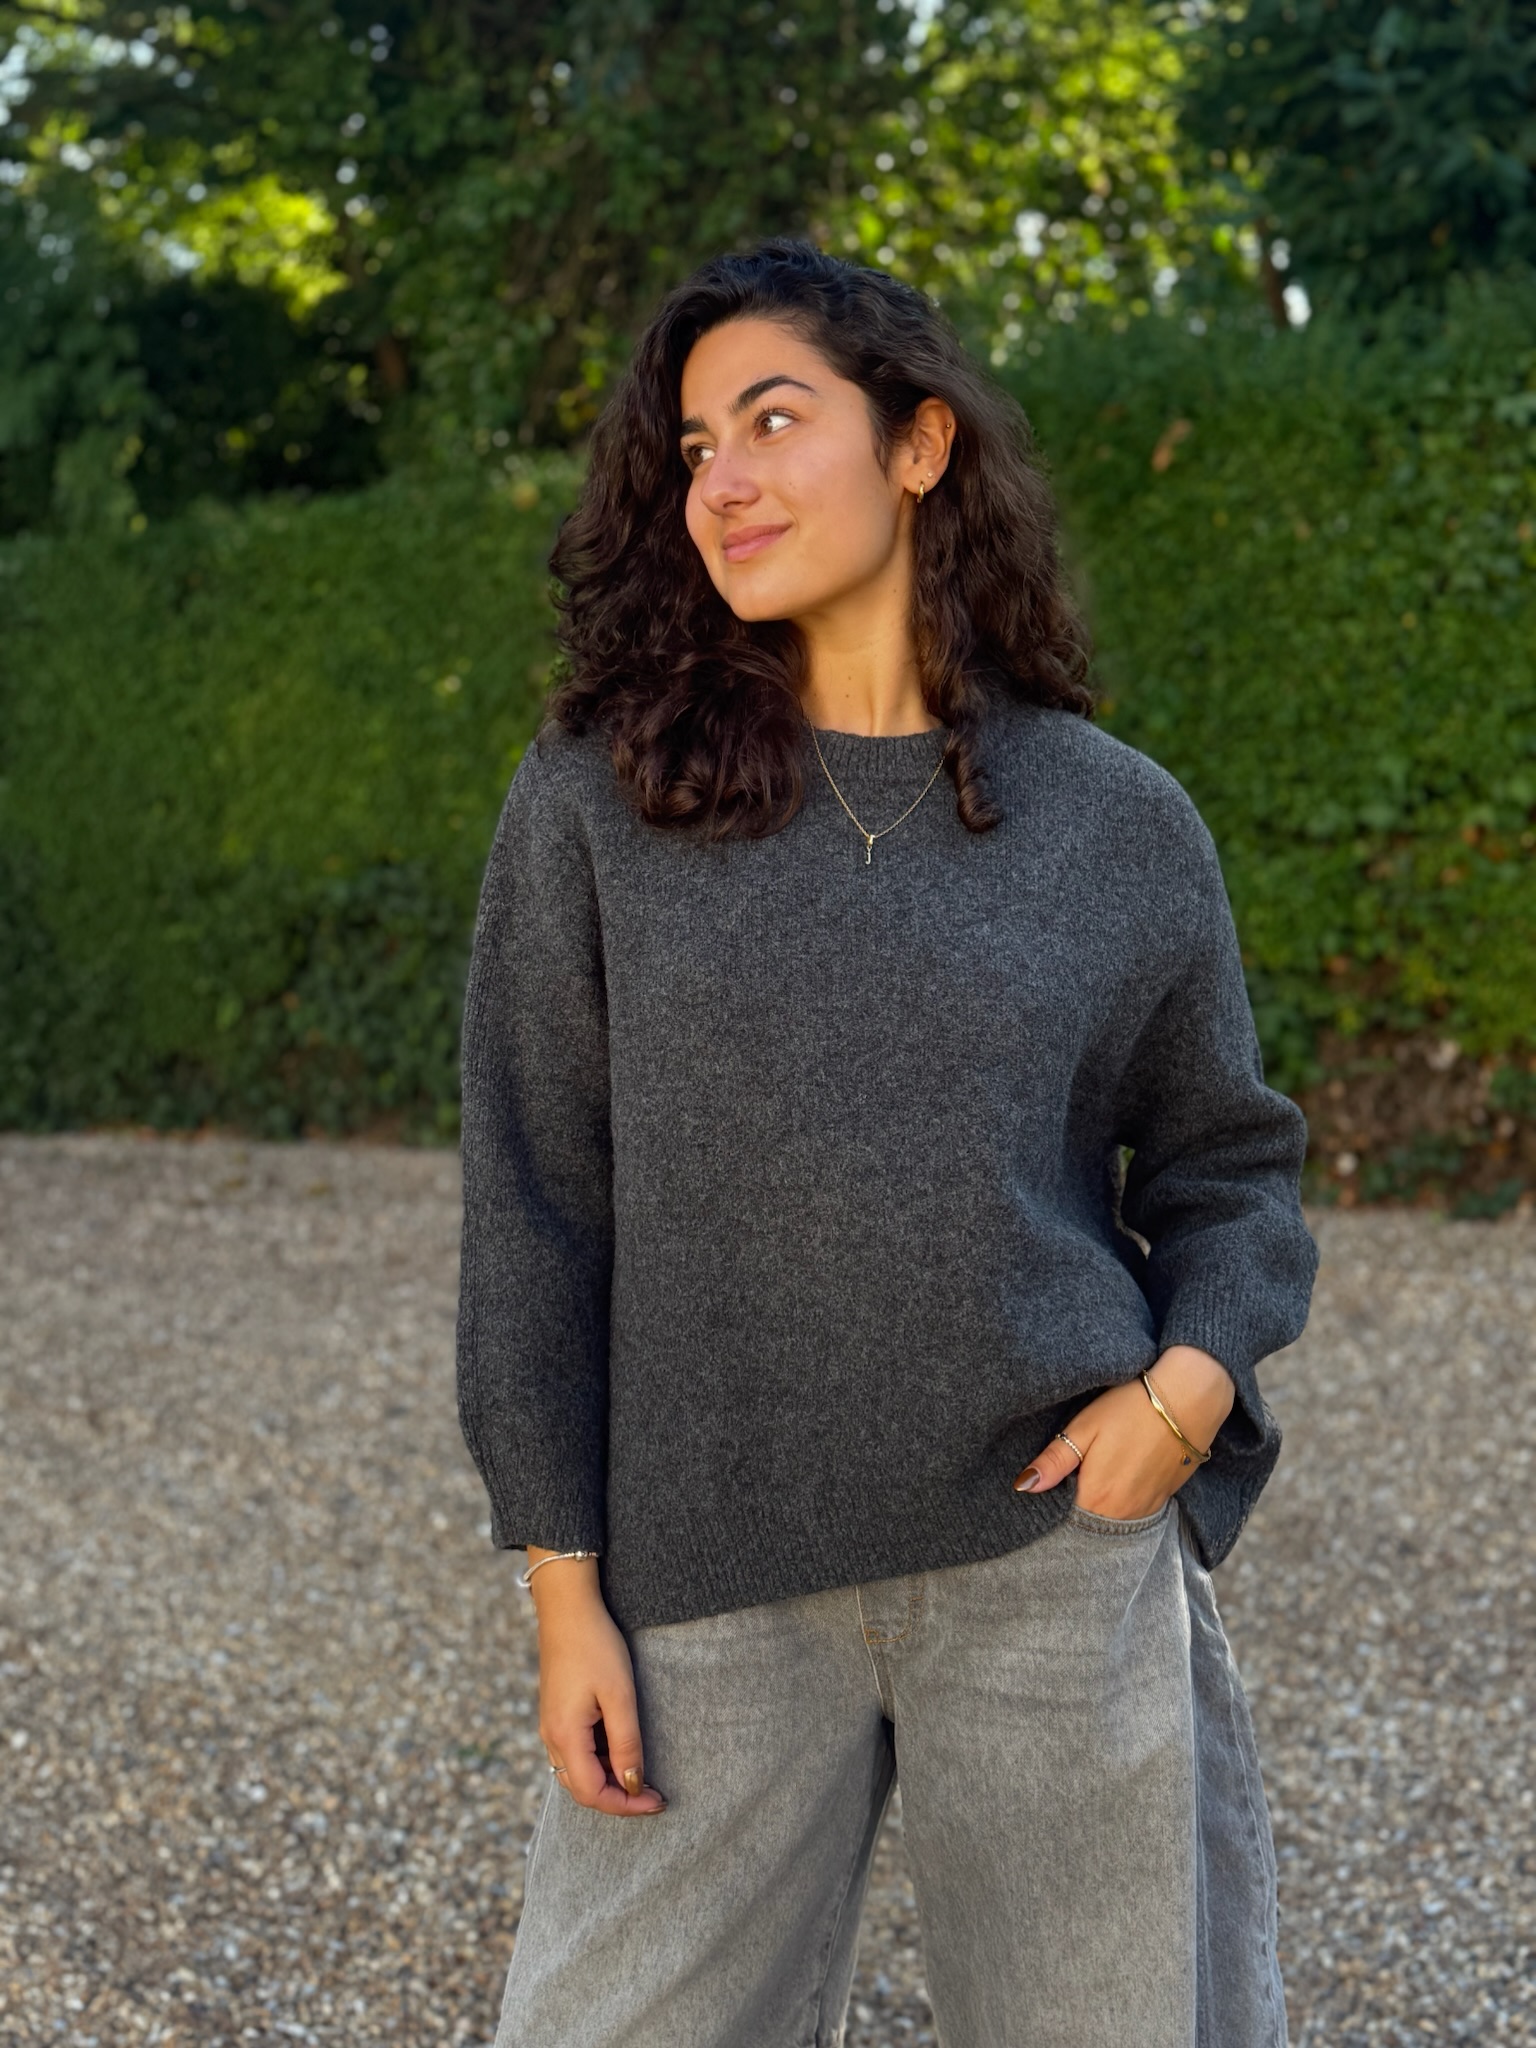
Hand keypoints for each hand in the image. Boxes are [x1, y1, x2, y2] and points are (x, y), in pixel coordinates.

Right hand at [527, 1551, 666, 1815]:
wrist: (568, 1607)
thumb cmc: (596, 1646)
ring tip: (643, 1774)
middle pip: (582, 1789)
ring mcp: (551, 1725)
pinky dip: (599, 1763)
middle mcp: (551, 1737)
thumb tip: (632, 1784)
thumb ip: (626, 1744)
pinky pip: (575, 1753)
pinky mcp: (556, 1713)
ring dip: (609, 1781)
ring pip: (577, 1772)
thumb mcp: (619, 1695)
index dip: (626, 1805)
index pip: (592, 1793)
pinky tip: (622, 1751)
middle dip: (618, 1799)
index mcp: (565, 1736)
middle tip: (654, 1793)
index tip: (657, 1801)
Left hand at [1012, 1346, 1235, 1519]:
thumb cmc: (1131, 1408)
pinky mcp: (1163, 1500)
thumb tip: (1023, 1486)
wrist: (1188, 1400)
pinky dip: (1120, 1504)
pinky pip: (1134, 1513)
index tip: (1046, 1493)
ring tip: (1093, 1479)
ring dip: (1098, 1509)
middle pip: (1088, 1524)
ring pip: (1112, 1521)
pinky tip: (1117, 1479)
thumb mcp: (1085, 1427)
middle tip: (1068, 1483)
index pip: (1064, 1521)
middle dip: (1074, 1512)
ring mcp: (1146, 1509)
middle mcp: (1122, 1513)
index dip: (1052, 1508)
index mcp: (1097, 1498)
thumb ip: (1055, 1461)